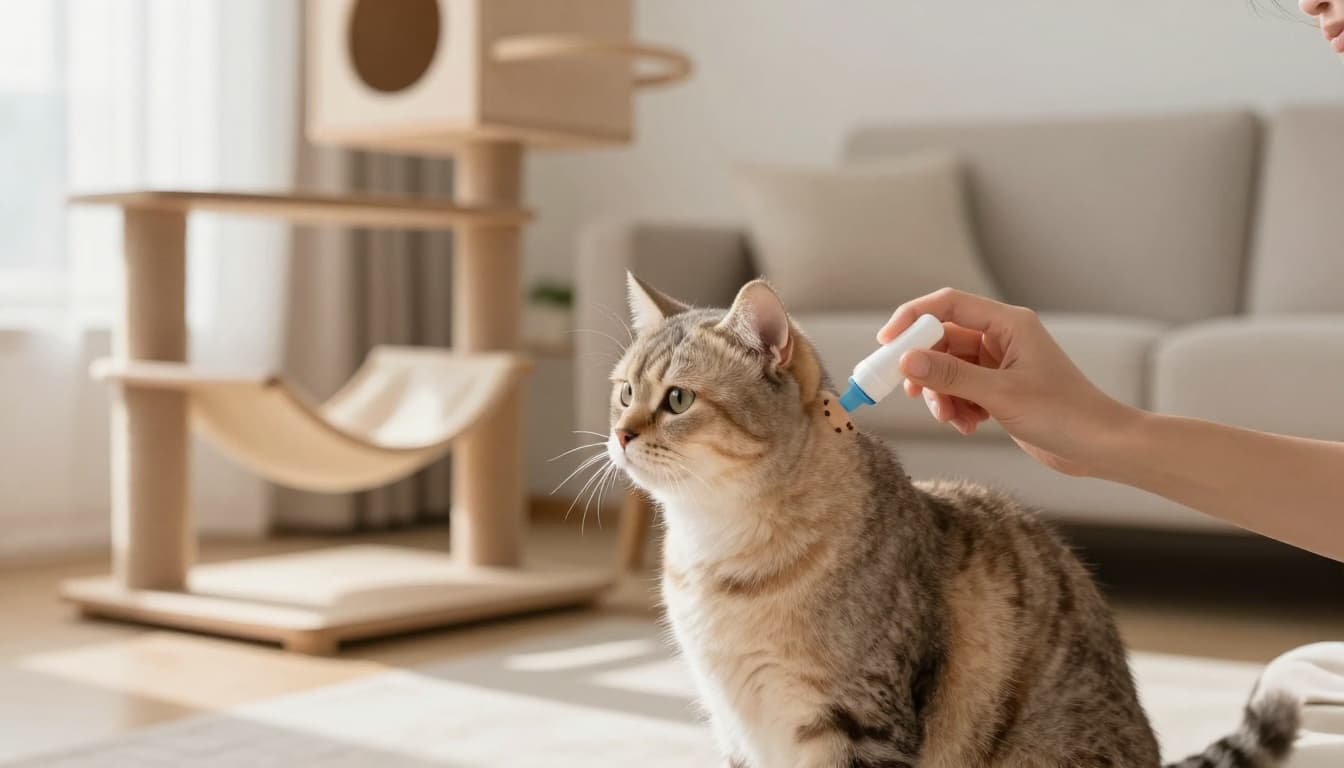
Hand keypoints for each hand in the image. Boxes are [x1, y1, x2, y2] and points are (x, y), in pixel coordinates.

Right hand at [877, 288, 1138, 476]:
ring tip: (950, 418)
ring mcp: (999, 364)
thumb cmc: (1064, 414)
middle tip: (907, 392)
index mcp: (1008, 323)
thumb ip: (950, 376)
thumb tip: (906, 360)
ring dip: (941, 395)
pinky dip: (956, 408)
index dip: (912, 318)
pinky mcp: (998, 389)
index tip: (885, 343)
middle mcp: (1002, 338)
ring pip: (947, 369)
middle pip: (942, 340)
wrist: (1099, 447)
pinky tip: (968, 426)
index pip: (948, 305)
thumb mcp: (1000, 395)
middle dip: (925, 369)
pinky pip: (960, 390)